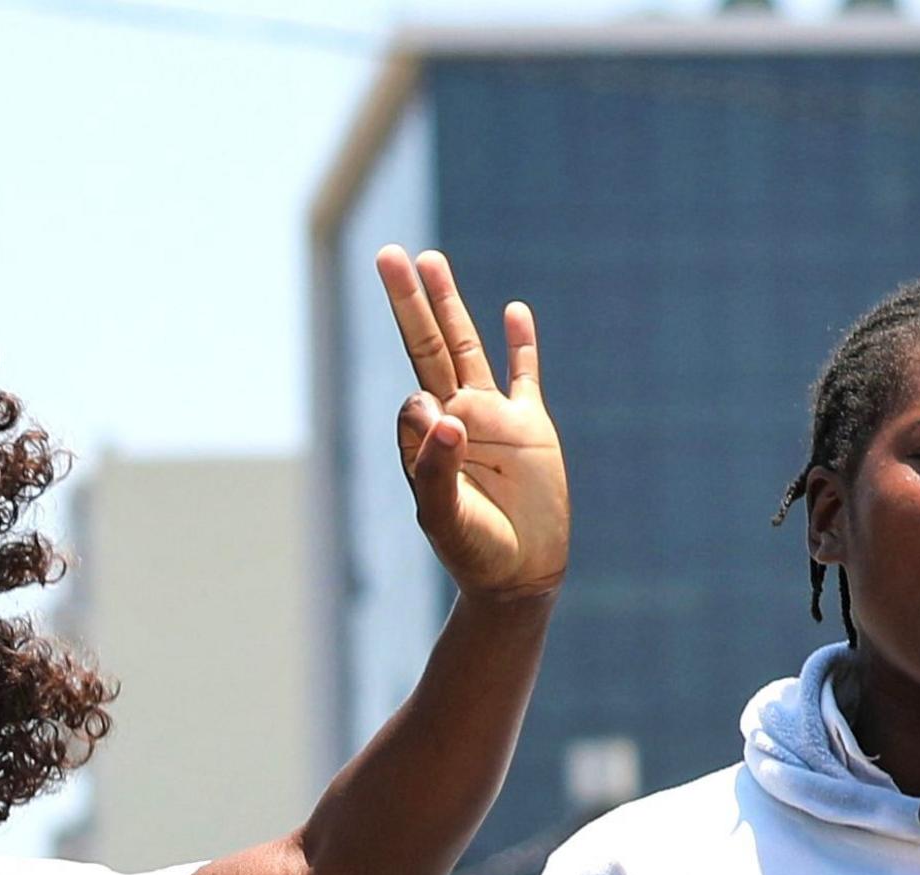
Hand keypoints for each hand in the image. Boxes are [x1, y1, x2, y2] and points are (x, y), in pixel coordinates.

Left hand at [376, 248, 567, 601]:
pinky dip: (520, 345)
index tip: (447, 434)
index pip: (414, 400)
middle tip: (388, 254)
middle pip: (428, 345)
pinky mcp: (531, 427)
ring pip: (467, 346)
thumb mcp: (445, 517)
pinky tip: (514, 312)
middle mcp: (454, 417)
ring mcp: (493, 417)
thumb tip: (443, 414)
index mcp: (426, 438)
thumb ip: (436, 469)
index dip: (425, 409)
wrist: (518, 576)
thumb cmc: (472, 552)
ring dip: (448, 304)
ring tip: (429, 260)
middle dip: (408, 302)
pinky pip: (523, 376)